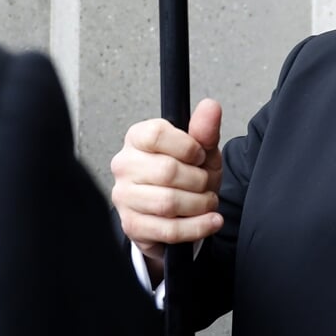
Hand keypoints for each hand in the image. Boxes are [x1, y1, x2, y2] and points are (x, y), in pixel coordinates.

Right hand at [110, 99, 222, 282]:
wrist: (175, 212)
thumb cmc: (184, 175)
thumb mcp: (199, 151)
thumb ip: (204, 130)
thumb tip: (211, 106)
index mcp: (136, 138)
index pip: (156, 135)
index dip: (187, 147)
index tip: (199, 155)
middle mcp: (124, 165)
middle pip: (167, 171)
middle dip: (199, 180)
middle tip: (207, 183)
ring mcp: (124, 197)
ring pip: (168, 203)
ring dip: (199, 204)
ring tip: (208, 201)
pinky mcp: (132, 225)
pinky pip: (168, 229)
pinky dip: (197, 227)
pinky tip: (210, 220)